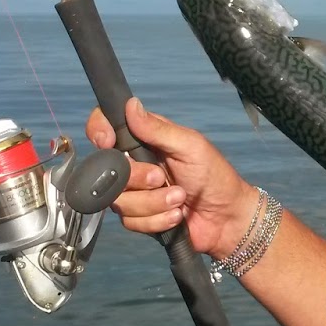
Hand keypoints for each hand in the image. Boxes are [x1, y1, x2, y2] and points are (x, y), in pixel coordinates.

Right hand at [85, 97, 258, 258]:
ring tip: (179, 199)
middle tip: (161, 178)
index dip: (99, 131)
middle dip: (137, 178)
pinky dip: (157, 220)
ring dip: (153, 202)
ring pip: (119, 199)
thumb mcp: (190, 146)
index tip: (107, 142)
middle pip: (107, 169)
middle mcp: (134, 164)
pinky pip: (131, 221)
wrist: (226, 218)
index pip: (107, 126)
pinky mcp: (139, 217)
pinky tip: (176, 216)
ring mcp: (135, 192)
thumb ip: (158, 129)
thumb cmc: (214, 176)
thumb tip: (131, 104)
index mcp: (144, 140)